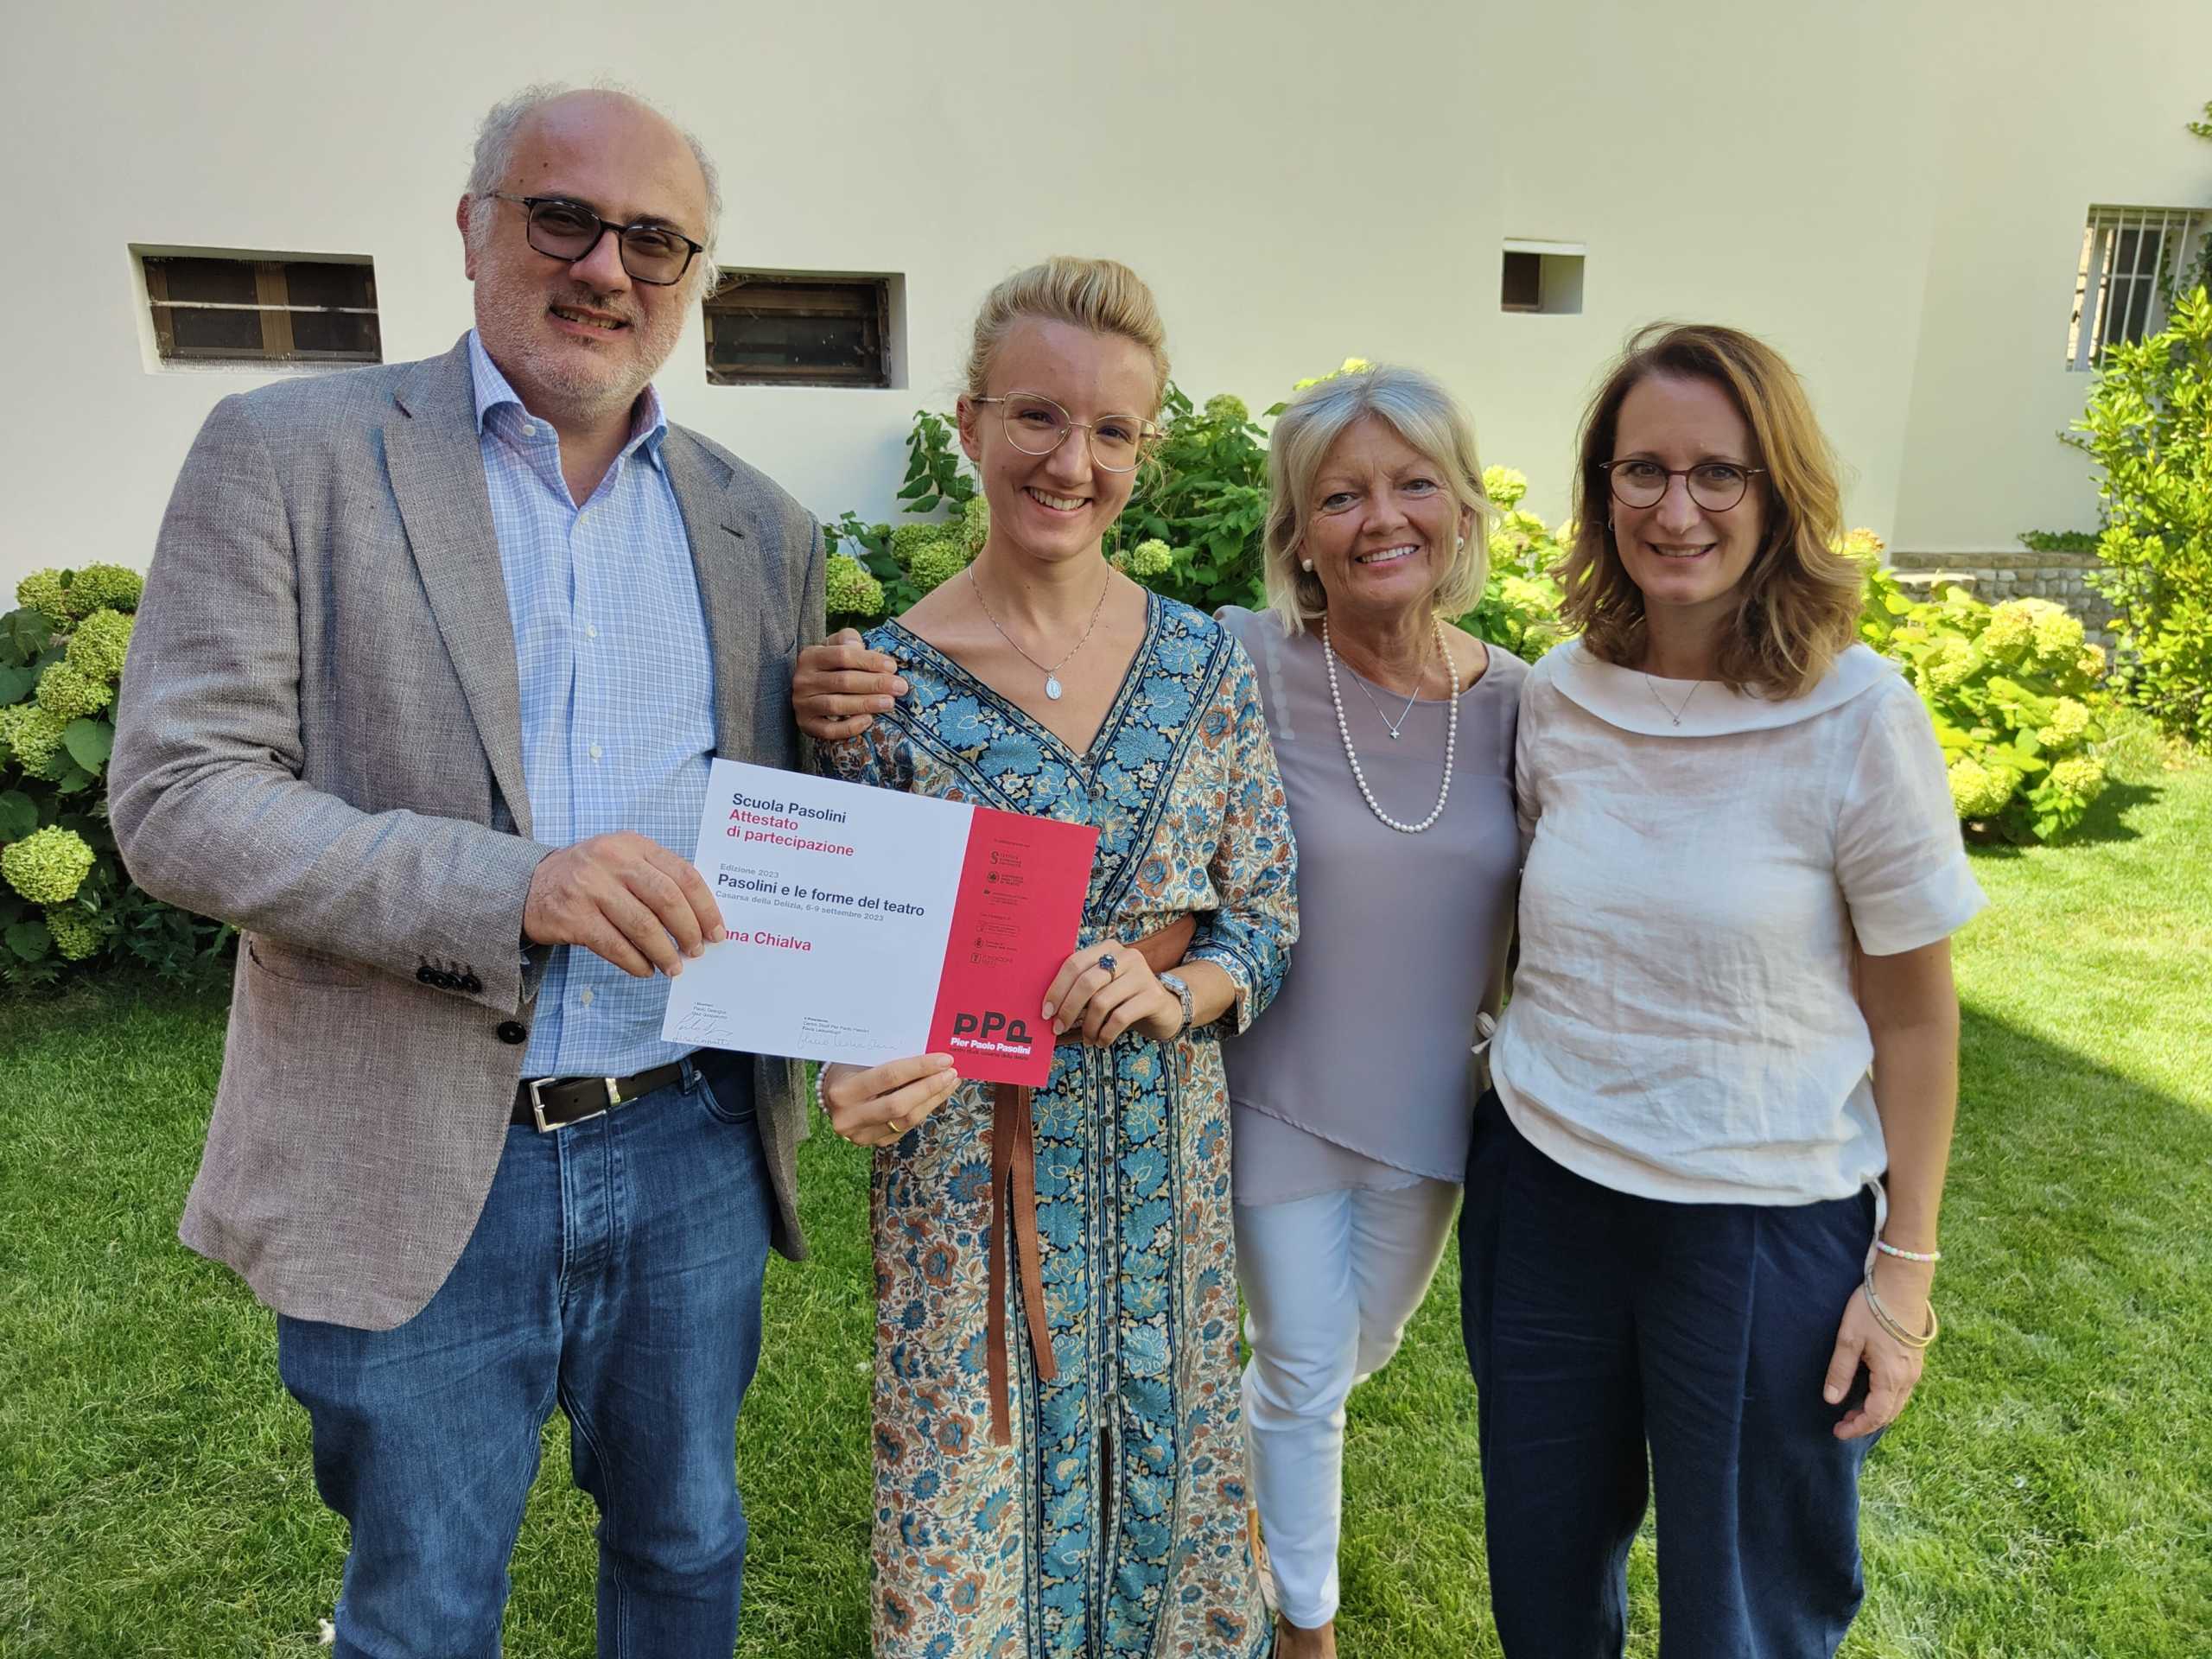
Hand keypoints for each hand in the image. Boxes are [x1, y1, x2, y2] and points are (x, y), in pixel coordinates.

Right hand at [523, 832, 722, 977]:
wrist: (530, 885)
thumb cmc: (590, 878)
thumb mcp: (622, 860)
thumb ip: (657, 877)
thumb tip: (701, 918)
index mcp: (633, 844)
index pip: (683, 874)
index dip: (705, 906)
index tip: (717, 931)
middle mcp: (612, 860)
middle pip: (667, 899)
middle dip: (689, 931)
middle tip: (697, 951)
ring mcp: (590, 887)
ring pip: (643, 926)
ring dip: (664, 952)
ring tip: (674, 967)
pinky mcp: (573, 916)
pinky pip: (615, 946)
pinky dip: (636, 962)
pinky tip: (646, 970)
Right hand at [794, 628, 908, 743]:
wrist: (809, 692)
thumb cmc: (831, 666)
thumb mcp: (836, 646)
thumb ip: (848, 639)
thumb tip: (858, 646)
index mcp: (811, 656)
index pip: (843, 655)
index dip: (870, 661)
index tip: (893, 667)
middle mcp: (803, 680)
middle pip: (843, 681)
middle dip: (875, 684)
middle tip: (900, 687)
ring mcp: (802, 704)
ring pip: (836, 705)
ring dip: (866, 704)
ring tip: (890, 703)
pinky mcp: (806, 725)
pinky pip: (828, 730)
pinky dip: (849, 727)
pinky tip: (868, 720)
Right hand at [820, 1054, 960, 1146]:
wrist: (830, 1093)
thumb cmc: (849, 1068)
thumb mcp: (860, 1058)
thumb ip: (888, 1058)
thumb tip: (930, 1051)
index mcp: (842, 1092)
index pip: (888, 1077)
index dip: (919, 1068)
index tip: (944, 1059)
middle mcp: (848, 1118)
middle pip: (899, 1105)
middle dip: (930, 1087)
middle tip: (951, 1072)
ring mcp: (861, 1135)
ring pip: (907, 1120)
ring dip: (933, 1099)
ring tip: (950, 1082)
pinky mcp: (875, 1142)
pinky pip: (906, 1127)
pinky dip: (925, 1109)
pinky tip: (937, 1094)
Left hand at [1043, 941, 1180, 1046]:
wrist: (1165, 1007)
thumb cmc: (1123, 998)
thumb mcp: (1103, 986)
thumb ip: (1081, 987)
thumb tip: (1049, 1008)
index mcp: (1108, 948)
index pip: (1074, 964)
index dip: (1057, 988)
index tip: (1046, 1011)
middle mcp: (1127, 956)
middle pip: (1086, 982)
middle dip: (1068, 1009)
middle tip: (1059, 1028)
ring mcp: (1142, 975)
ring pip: (1101, 1003)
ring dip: (1088, 1026)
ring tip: (1087, 1039)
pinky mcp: (1153, 996)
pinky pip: (1120, 1018)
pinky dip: (1105, 1034)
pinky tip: (1102, 1041)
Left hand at [1822, 1256, 1932, 1438]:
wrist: (1902, 1284)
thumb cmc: (1872, 1309)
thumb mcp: (1849, 1339)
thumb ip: (1840, 1371)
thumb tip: (1832, 1400)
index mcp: (1891, 1377)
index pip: (1876, 1415)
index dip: (1857, 1427)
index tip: (1838, 1432)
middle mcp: (1908, 1378)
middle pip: (1889, 1413)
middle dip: (1866, 1422)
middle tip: (1842, 1424)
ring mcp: (1915, 1369)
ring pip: (1897, 1402)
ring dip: (1877, 1411)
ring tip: (1854, 1410)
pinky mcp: (1916, 1358)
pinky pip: (1903, 1389)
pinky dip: (1887, 1398)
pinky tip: (1872, 1390)